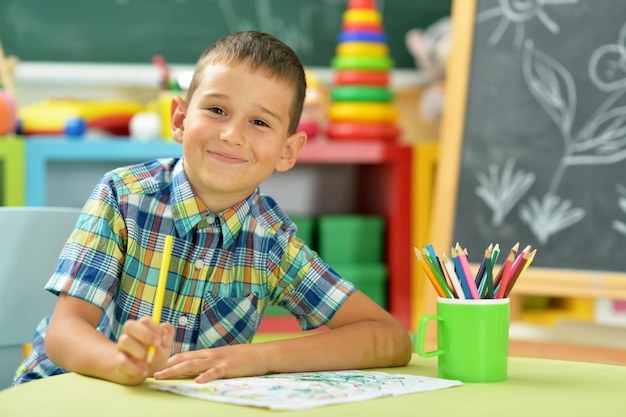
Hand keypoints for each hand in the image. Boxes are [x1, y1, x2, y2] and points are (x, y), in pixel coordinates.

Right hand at [114, 317, 174, 384]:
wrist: (141, 373)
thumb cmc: (154, 356)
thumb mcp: (165, 346)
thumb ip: (168, 335)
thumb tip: (165, 326)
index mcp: (141, 329)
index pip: (144, 321)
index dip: (155, 327)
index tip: (164, 337)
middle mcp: (129, 335)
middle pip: (129, 325)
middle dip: (145, 333)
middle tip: (157, 344)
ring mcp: (122, 348)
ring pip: (124, 340)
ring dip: (139, 349)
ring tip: (147, 359)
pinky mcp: (118, 362)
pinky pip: (122, 362)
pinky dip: (135, 368)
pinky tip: (144, 372)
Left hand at [153, 343, 268, 382]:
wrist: (261, 354)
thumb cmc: (241, 358)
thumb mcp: (220, 359)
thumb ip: (207, 363)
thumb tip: (192, 372)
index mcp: (206, 354)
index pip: (182, 356)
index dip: (167, 362)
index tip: (152, 368)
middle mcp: (209, 355)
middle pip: (183, 360)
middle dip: (165, 367)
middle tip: (150, 374)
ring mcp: (218, 360)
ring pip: (193, 364)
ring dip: (175, 370)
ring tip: (162, 376)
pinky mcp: (229, 367)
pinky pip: (215, 372)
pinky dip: (206, 376)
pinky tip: (198, 381)